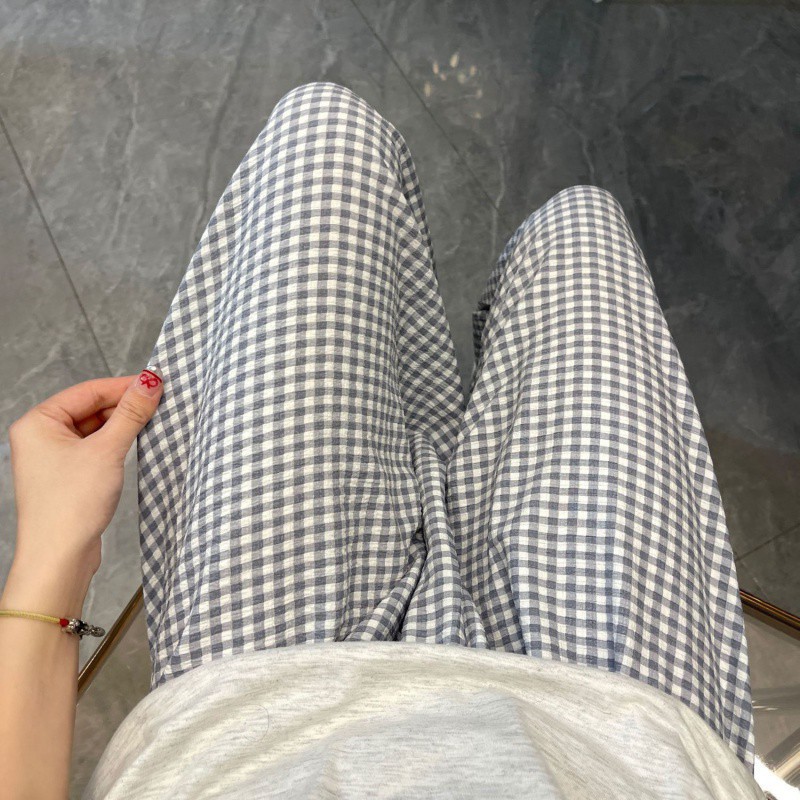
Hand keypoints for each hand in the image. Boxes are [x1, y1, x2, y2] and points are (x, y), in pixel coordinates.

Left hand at [8, 369, 163, 579]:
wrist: (59, 556)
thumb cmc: (71, 504)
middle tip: (159, 404)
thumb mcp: (108, 450)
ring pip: (95, 429)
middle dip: (125, 407)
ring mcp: (53, 457)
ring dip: (122, 426)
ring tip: (152, 424)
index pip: (88, 391)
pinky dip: (116, 445)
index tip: (156, 383)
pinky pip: (95, 448)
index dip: (124, 386)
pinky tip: (136, 445)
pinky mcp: (67, 476)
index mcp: (38, 422)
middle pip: (91, 408)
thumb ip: (131, 413)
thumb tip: (150, 382)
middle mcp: (41, 436)